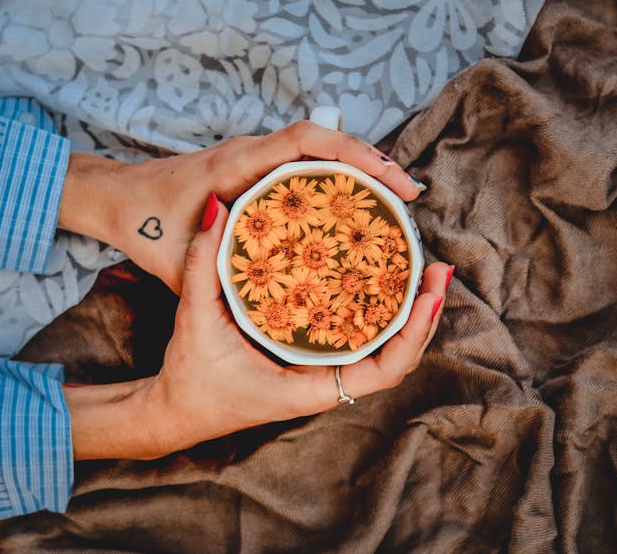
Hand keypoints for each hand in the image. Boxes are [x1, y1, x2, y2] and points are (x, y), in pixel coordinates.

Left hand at [58, 120, 425, 294]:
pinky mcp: (254, 172)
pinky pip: (304, 166)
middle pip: (324, 140)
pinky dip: (336, 179)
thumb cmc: (141, 225)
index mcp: (234, 164)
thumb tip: (266, 285)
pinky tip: (353, 210)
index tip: (391, 178)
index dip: (354, 152)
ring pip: (318, 151)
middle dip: (372, 162)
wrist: (116, 198)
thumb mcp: (176, 262)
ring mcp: (253, 159)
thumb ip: (212, 270)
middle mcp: (249, 152)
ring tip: (394, 205)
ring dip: (358, 170)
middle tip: (409, 198)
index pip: (304, 140)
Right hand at [63, 202, 450, 460]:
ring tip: (423, 270)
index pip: (382, 371)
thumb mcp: (194, 318)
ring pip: (382, 349)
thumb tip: (217, 208)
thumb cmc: (190, 377)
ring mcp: (322, 374)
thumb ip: (203, 263)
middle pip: (394, 357)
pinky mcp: (313, 362)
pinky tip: (383, 282)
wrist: (178, 409)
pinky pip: (359, 340)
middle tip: (438, 268)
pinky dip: (380, 314)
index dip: (412, 334)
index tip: (430, 295)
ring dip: (408, 313)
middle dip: (423, 316)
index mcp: (308, 388)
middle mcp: (324, 384)